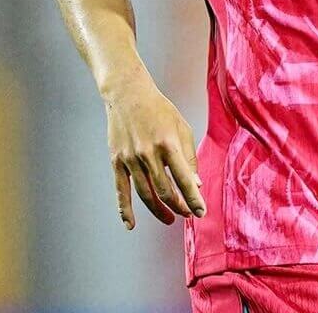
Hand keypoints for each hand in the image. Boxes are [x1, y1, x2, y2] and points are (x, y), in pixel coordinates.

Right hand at [103, 75, 205, 228]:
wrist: (128, 94)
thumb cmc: (159, 109)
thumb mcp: (181, 127)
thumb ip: (189, 156)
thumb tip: (195, 184)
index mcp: (168, 143)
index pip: (184, 179)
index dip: (193, 199)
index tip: (200, 212)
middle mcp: (148, 153)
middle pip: (165, 191)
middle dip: (178, 206)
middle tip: (186, 214)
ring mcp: (130, 158)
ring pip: (146, 194)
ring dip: (158, 210)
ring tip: (169, 219)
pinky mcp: (116, 161)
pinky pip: (121, 190)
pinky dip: (124, 210)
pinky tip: (130, 225)